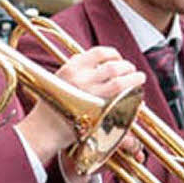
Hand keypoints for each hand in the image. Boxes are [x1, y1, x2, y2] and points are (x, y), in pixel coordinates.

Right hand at [18, 46, 144, 164]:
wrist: (44, 130)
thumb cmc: (52, 107)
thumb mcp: (59, 80)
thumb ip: (78, 69)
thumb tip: (100, 61)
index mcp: (71, 68)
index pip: (99, 52)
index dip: (114, 54)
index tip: (118, 59)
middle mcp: (81, 79)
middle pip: (114, 66)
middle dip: (128, 66)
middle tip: (133, 71)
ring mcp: (90, 96)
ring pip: (120, 82)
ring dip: (134, 79)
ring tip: (139, 79)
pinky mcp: (97, 113)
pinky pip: (121, 102)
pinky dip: (132, 100)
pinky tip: (137, 101)